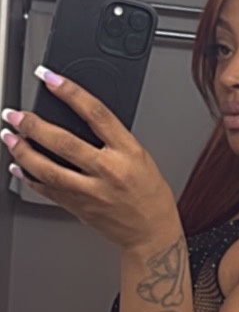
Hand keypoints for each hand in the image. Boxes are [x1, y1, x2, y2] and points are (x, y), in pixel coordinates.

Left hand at [1, 67, 177, 248]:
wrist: (152, 234)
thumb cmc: (150, 195)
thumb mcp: (140, 156)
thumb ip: (111, 139)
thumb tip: (78, 118)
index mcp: (128, 152)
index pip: (96, 114)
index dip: (69, 92)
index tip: (48, 77)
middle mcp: (108, 172)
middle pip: (64, 143)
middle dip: (33, 126)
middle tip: (14, 114)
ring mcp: (92, 193)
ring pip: (49, 170)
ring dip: (23, 152)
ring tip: (9, 137)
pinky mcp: (79, 208)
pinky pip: (48, 191)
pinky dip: (29, 178)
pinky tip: (18, 167)